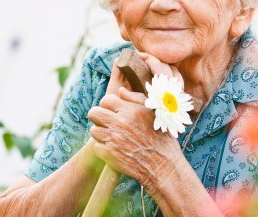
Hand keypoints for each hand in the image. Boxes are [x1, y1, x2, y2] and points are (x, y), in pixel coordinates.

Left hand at [87, 51, 185, 189]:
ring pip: (93, 130)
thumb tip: (120, 91)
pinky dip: (104, 149)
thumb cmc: (162, 139)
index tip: (113, 112)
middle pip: (93, 113)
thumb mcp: (155, 114)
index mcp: (131, 111)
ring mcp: (113, 139)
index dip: (108, 106)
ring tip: (114, 138)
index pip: (106, 100)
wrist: (163, 167)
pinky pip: (97, 147)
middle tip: (107, 123)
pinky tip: (116, 150)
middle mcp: (120, 123)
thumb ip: (136, 99)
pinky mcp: (109, 155)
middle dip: (99, 117)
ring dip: (101, 134)